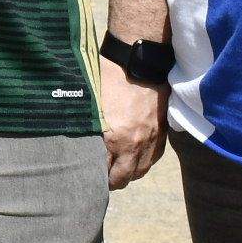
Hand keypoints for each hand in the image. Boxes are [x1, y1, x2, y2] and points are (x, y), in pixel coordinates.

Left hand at [100, 67, 168, 189]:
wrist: (140, 62)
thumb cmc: (110, 78)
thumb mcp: (93, 104)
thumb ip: (90, 128)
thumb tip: (79, 142)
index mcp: (116, 138)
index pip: (105, 171)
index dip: (96, 176)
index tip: (88, 177)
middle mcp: (136, 144)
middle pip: (124, 177)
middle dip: (112, 181)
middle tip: (102, 178)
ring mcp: (152, 139)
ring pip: (141, 171)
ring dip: (129, 173)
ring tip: (118, 170)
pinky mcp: (162, 132)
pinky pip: (154, 158)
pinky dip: (143, 162)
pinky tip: (134, 159)